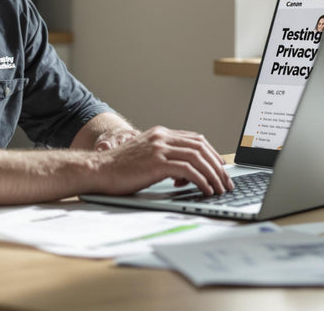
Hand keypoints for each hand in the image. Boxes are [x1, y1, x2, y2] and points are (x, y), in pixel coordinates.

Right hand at [91, 126, 232, 196]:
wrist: (97, 170)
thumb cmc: (118, 170)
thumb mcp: (144, 158)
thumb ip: (164, 160)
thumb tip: (186, 175)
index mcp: (160, 133)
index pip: (195, 139)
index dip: (212, 154)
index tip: (220, 169)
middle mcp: (161, 137)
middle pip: (201, 146)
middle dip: (217, 166)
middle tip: (225, 182)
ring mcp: (159, 148)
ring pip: (198, 157)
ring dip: (212, 174)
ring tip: (219, 189)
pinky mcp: (156, 162)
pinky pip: (188, 170)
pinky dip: (201, 180)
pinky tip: (205, 190)